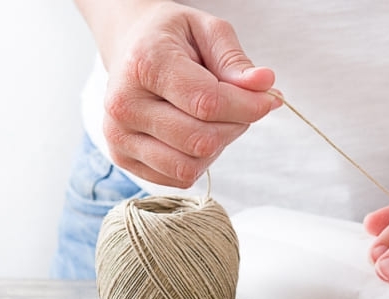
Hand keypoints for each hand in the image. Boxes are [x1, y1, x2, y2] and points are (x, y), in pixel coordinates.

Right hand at [99, 2, 279, 186]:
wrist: (131, 49)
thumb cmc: (173, 40)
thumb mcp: (208, 31)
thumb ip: (235, 61)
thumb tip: (265, 86)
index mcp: (144, 64)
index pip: (208, 103)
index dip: (248, 107)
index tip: (269, 100)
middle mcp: (124, 104)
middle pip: (202, 140)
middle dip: (235, 125)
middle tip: (239, 106)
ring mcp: (119, 136)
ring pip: (190, 166)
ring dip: (217, 147)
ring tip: (215, 119)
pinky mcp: (122, 158)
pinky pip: (178, 177)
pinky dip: (199, 161)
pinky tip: (195, 133)